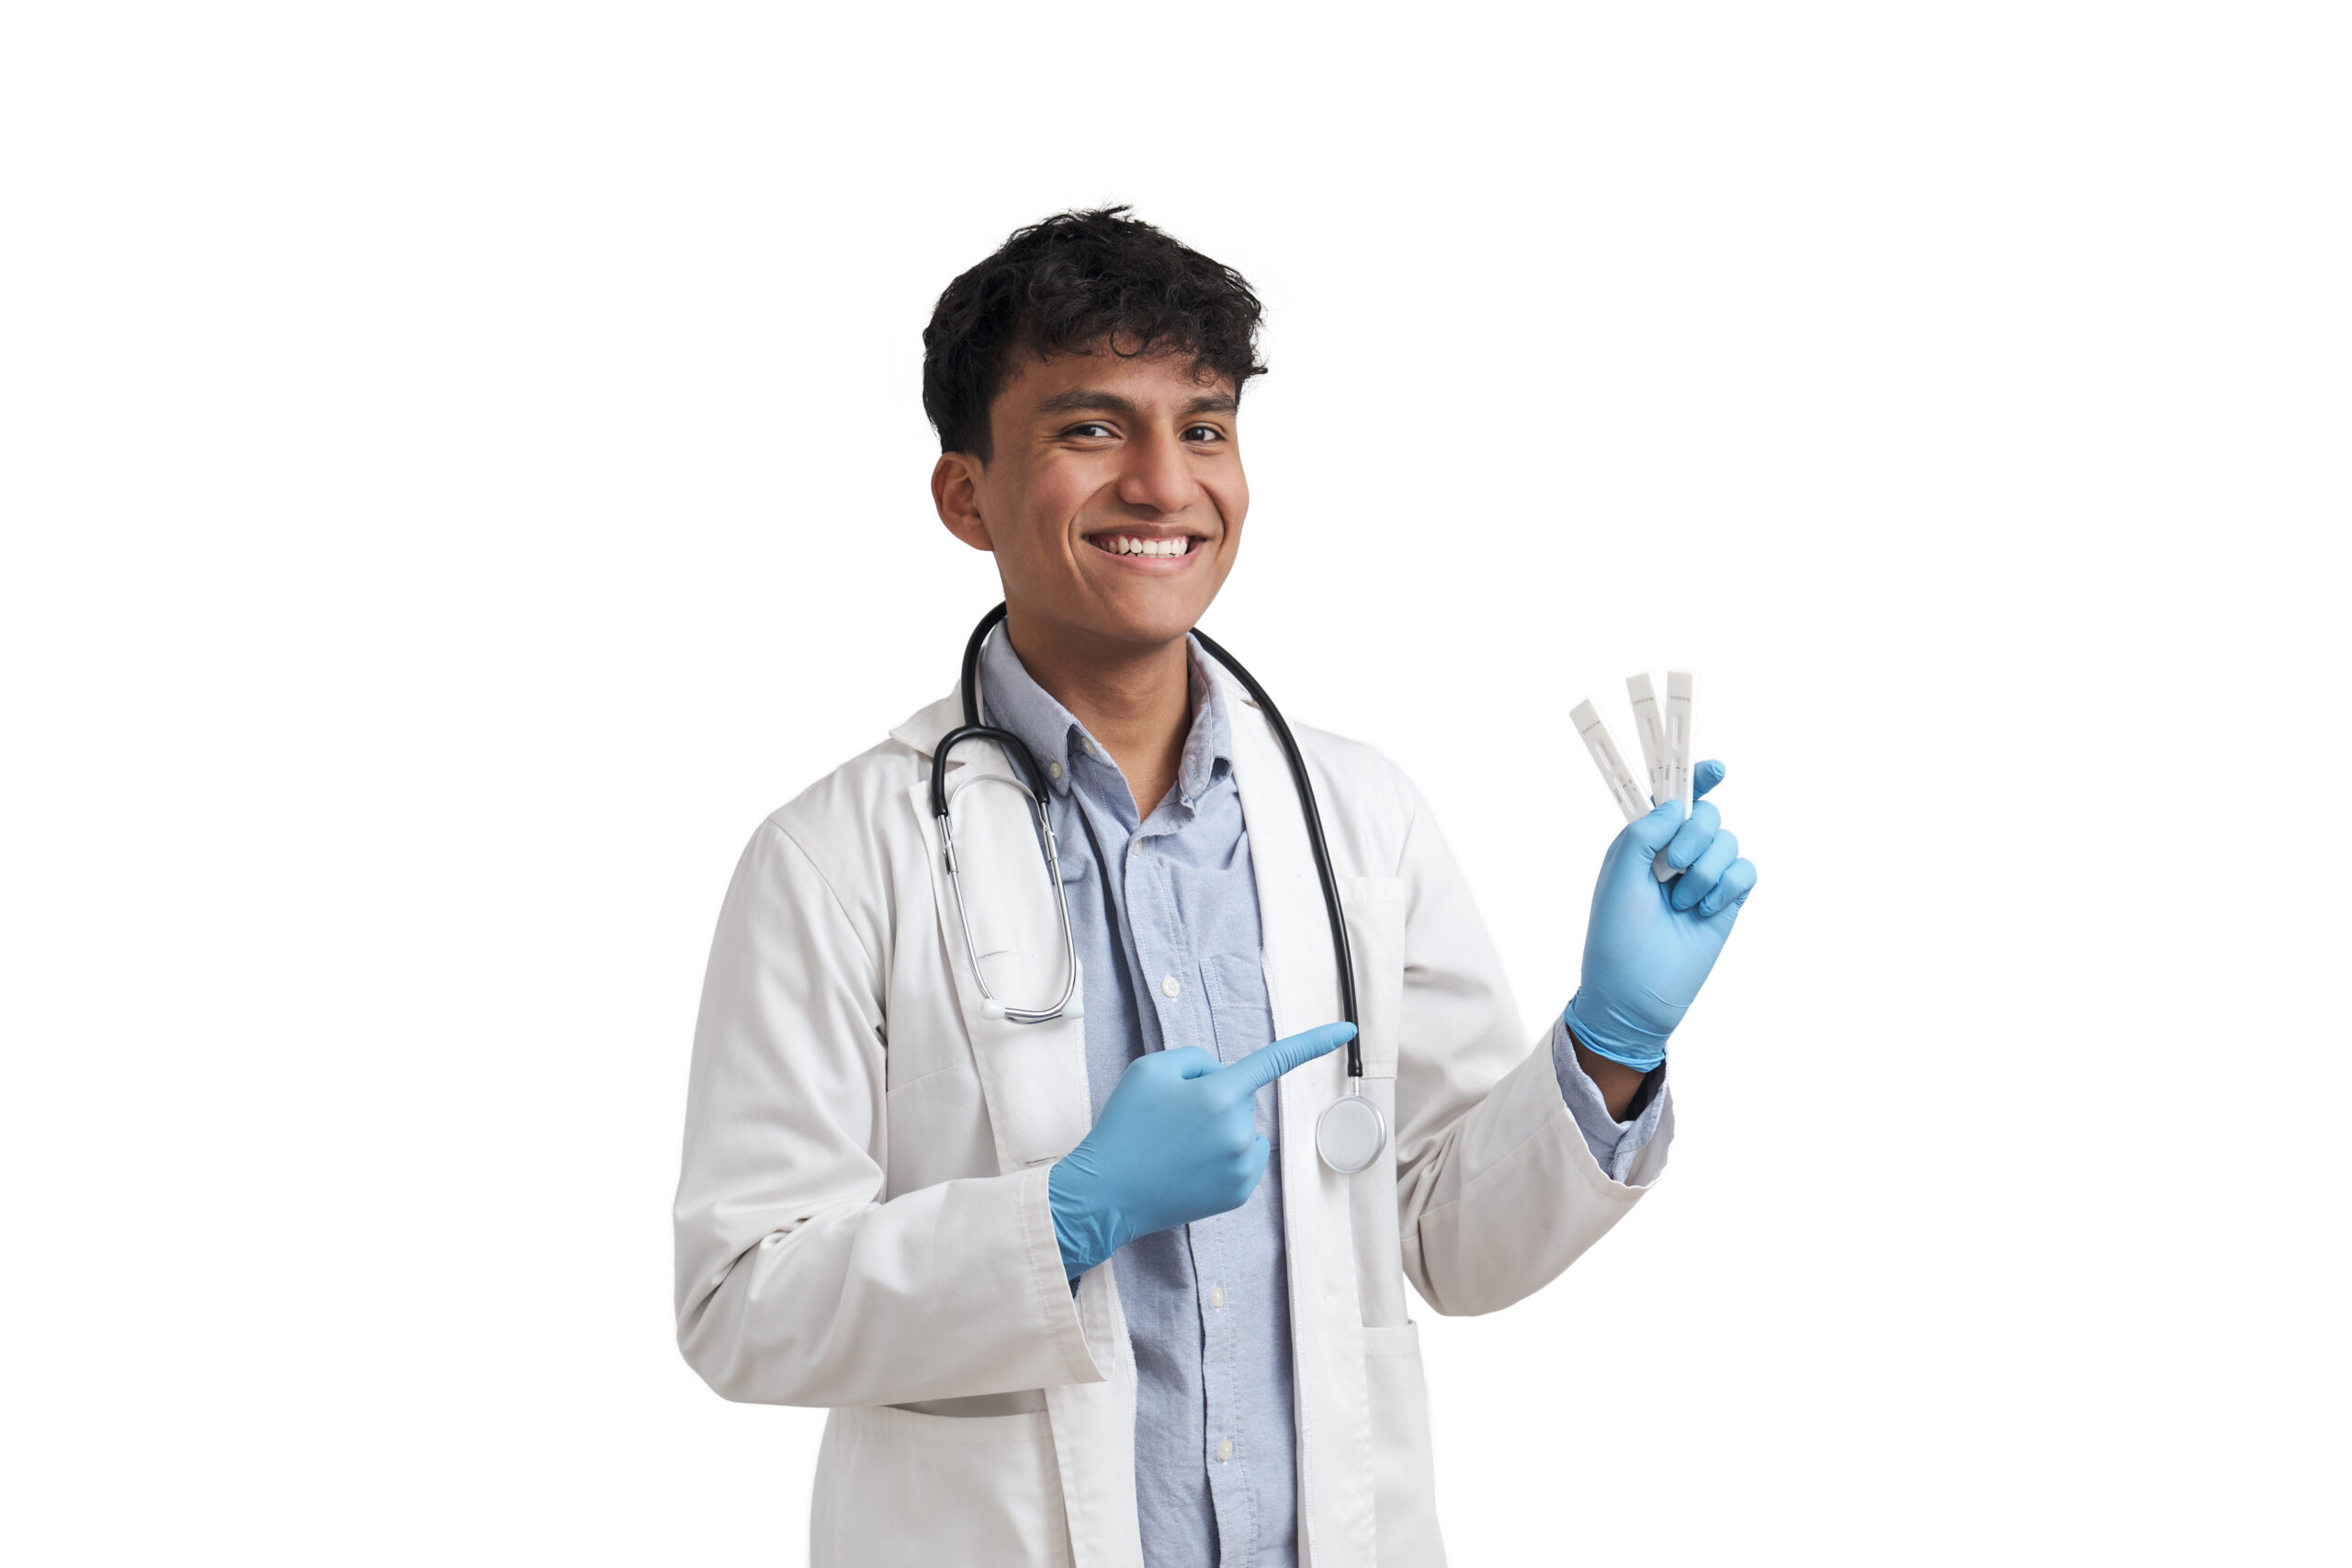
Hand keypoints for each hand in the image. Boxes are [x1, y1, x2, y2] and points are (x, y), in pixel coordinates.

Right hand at [1047, 1021, 1355, 1277]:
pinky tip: (1190, 1167)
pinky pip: (1244, 1157)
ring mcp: (1242, 1165)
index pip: (1275, 1059)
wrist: (1106, 1193)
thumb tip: (1224, 1075)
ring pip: (1243, 1128)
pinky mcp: (1239, 1193)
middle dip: (1215, 1098)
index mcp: (1218, 1094)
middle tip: (1171, 1120)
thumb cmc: (1125, 1126)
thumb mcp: (1149, 1070)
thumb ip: (1196, 1059)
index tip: (1350, 1031)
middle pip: (1240, 1096)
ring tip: (1177, 1147)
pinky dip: (1224, 1157)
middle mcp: (1239, 1129)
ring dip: (1220, 1129)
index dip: (1315, 1042)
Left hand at [1566, 759, 1756, 1071]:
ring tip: (1682, 903)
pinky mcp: (1727, 902)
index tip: (1715, 768)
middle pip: (1708, 815)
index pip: (1674, 799)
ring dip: (1707, 871)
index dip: (1695, 777)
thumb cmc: (1615, 936)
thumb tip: (1678, 805)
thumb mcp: (1619, 876)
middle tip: (1674, 867)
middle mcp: (1675, 854)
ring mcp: (1703, 878)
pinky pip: (1747, 872)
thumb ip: (1645, 832)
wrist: (1635, 994)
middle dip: (1696, 835)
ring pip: (1729, 843)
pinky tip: (1705, 911)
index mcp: (1644, 842)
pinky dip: (1728, 888)